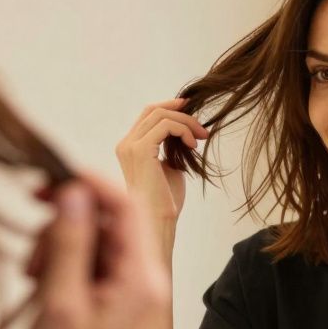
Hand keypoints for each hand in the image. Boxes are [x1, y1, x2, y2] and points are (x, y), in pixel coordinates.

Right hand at [24, 175, 169, 328]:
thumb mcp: (59, 301)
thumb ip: (68, 243)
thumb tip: (73, 193)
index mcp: (141, 279)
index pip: (126, 208)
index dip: (91, 185)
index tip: (51, 181)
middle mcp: (143, 276)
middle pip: (106, 218)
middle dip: (65, 223)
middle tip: (32, 251)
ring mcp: (129, 283)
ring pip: (92, 233)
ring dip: (57, 243)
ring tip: (34, 276)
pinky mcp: (112, 289)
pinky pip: (87, 253)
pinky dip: (61, 258)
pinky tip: (42, 282)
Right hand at [115, 98, 208, 223]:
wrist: (158, 221)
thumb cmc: (165, 200)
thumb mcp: (168, 166)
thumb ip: (170, 146)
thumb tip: (184, 130)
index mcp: (129, 147)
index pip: (147, 115)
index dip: (169, 107)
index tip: (191, 109)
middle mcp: (125, 144)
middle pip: (153, 110)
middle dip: (180, 113)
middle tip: (202, 128)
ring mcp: (130, 146)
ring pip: (160, 115)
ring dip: (186, 123)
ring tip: (201, 138)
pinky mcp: (140, 150)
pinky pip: (166, 126)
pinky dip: (183, 130)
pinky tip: (193, 146)